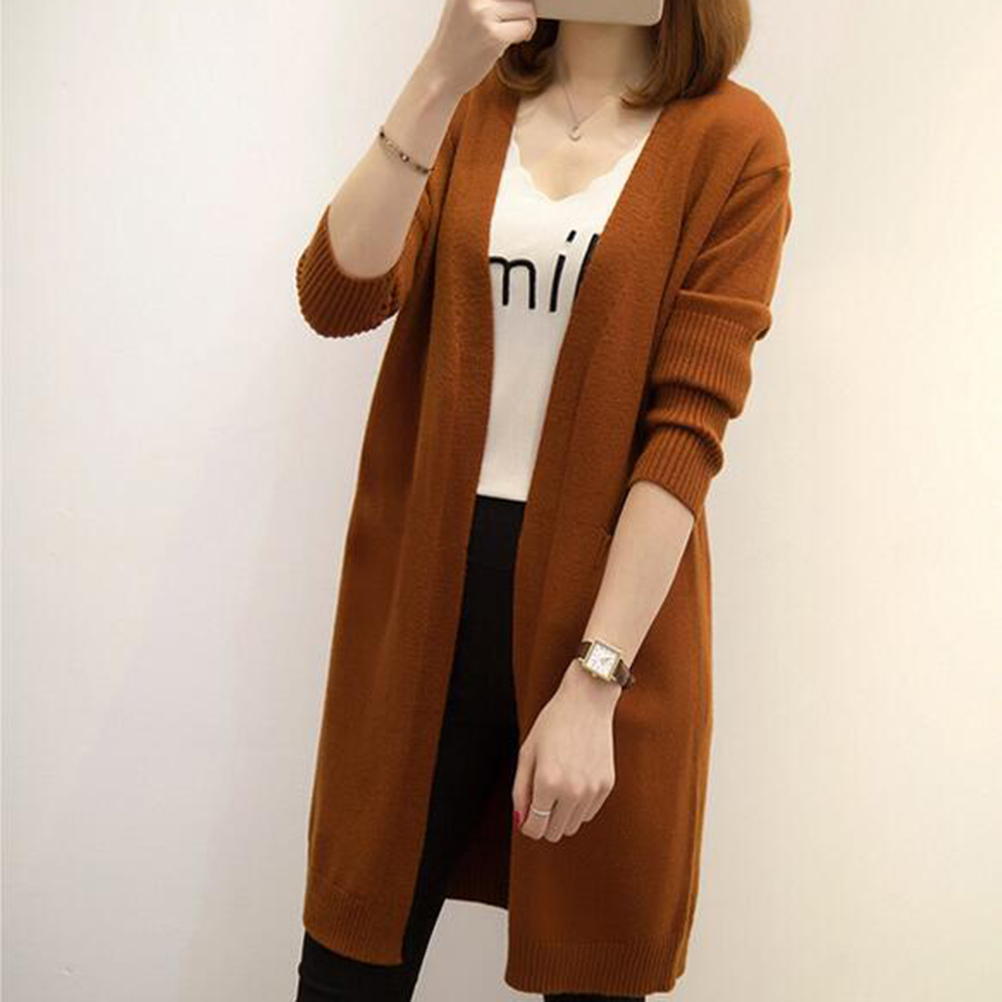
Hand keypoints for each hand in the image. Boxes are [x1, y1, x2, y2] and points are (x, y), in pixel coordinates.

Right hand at [425, 0, 537, 98]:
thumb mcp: (466, 2)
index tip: (506, 14)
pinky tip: (506, 42)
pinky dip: (522, 36)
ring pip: (527, 8)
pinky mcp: (493, 37)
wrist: (441, 71)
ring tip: (506, 32)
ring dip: (524, 22)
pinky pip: (526, 28)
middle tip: (509, 21)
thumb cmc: (457, 37)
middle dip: (521, 8)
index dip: (513, 2)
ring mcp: (483, 14)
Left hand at [512, 659, 620, 842]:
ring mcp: (592, 790)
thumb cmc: (553, 724)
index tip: (527, 816)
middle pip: (554, 833)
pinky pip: (589, 813)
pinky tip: (574, 782)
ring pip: (573, 827)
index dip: (527, 825)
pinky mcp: (606, 786)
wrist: (587, 702)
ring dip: (562, 816)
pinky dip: (579, 806)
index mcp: (547, 782)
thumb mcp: (527, 753)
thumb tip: (522, 821)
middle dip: (544, 822)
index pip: (535, 828)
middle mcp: (572, 791)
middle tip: (541, 801)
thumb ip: (520, 790)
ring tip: (557, 789)